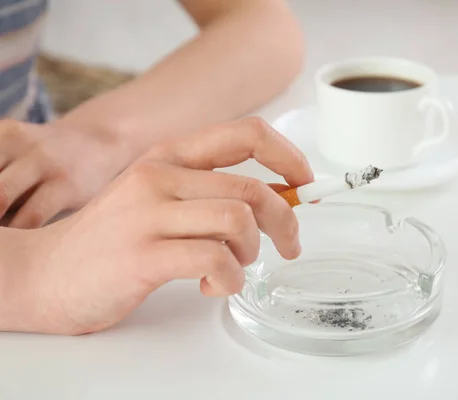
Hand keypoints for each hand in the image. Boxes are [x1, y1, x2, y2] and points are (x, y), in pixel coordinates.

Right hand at [5, 117, 312, 334]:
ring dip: (250, 254)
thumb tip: (276, 201)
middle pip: (253, 189)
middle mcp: (160, 176)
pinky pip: (215, 260)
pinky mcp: (143, 255)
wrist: (43, 273)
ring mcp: (149, 214)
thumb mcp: (157, 197)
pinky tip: (208, 285)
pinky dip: (228, 279)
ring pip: (239, 223)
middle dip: (286, 222)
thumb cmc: (111, 239)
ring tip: (230, 269)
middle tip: (288, 247)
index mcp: (168, 156)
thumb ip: (207, 193)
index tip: (305, 184)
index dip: (288, 156)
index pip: (246, 134)